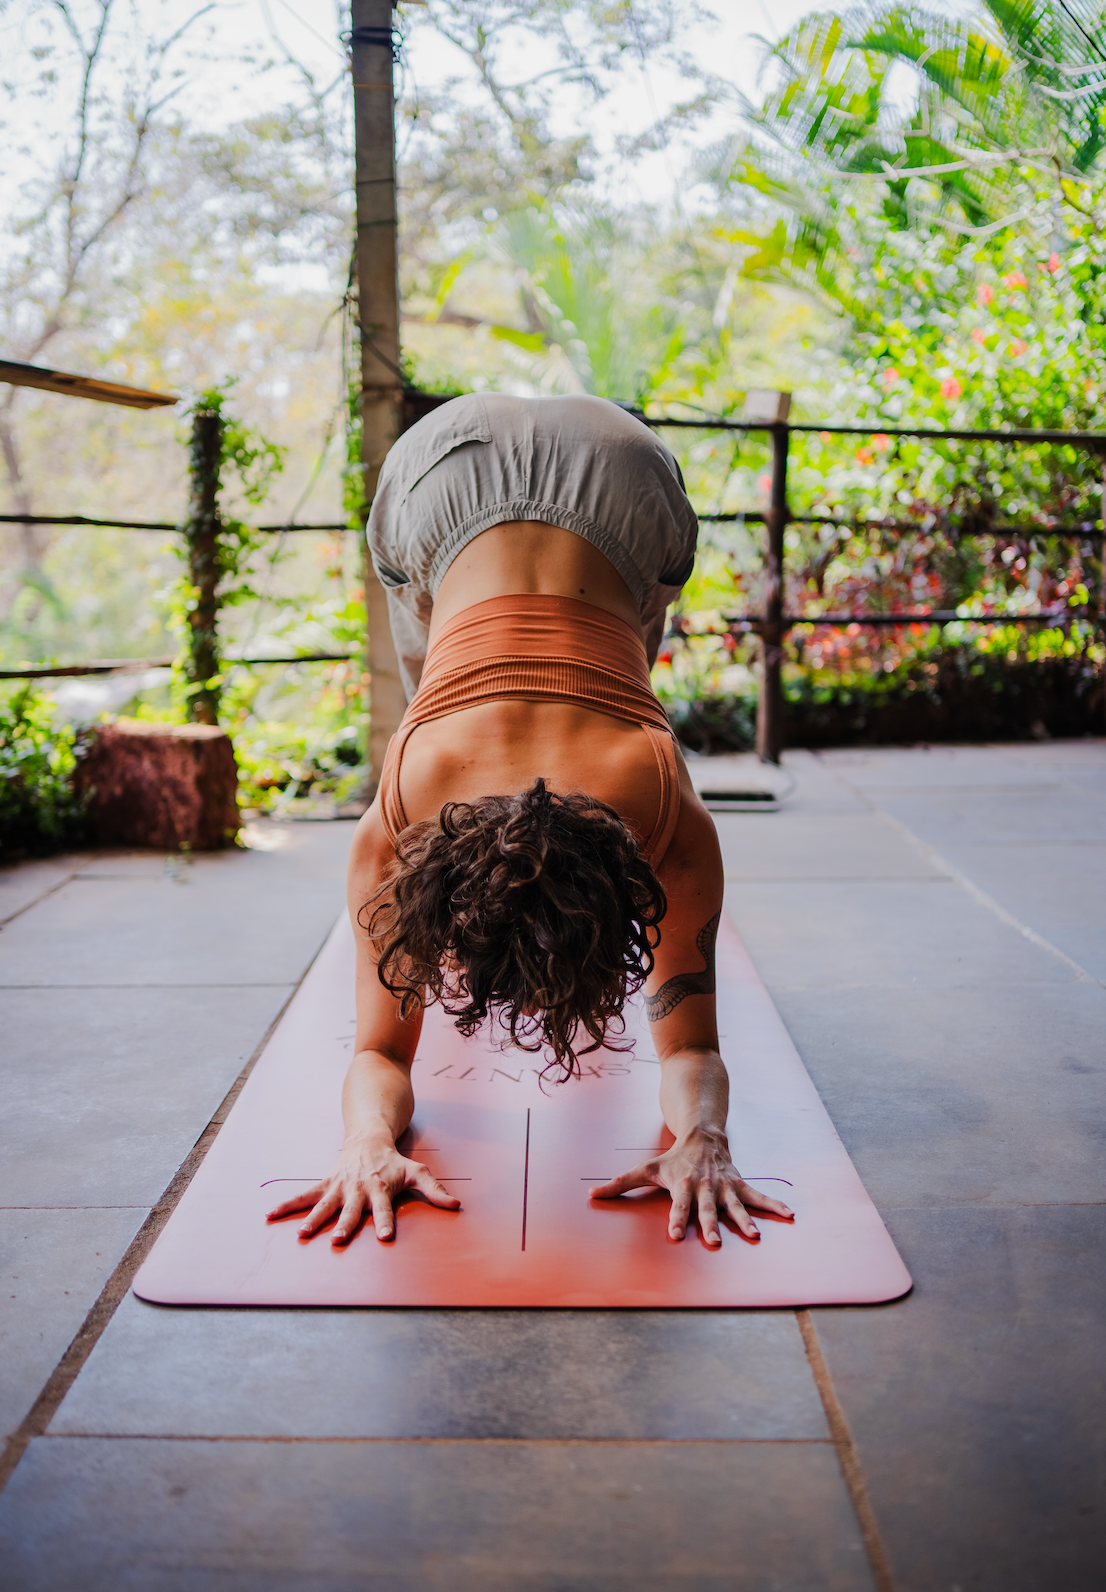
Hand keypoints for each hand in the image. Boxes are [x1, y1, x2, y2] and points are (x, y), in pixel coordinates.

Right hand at [266, 1134, 460, 1243]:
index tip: (385, 1237)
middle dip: (345, 1224)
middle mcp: (357, 1189)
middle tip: (338, 1239)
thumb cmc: (393, 1161)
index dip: (385, 1222)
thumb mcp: (417, 1171)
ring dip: (314, 1219)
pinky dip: (287, 1205)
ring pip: (324, 1205)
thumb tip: (457, 1206)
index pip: (385, 1209)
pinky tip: (270, 1216)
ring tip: (303, 1234)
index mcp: (380, 1188)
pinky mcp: (325, 1184)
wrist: (368, 1137)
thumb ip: (435, 1190)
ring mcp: (338, 1187)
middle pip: (351, 1210)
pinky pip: (304, 1196)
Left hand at [588, 1126, 792, 1245]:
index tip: (675, 1235)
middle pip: (707, 1209)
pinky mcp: (739, 1183)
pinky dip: (773, 1204)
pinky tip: (789, 1214)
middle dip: (711, 1224)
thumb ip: (619, 1184)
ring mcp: (724, 1185)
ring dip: (745, 1220)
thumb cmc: (672, 1158)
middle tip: (715, 1242)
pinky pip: (758, 1196)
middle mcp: (704, 1187)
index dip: (676, 1219)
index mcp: (682, 1186)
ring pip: (735, 1205)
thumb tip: (591, 1196)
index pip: (677, 1206)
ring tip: (755, 1236)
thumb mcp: (645, 1168)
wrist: (702, 1133)